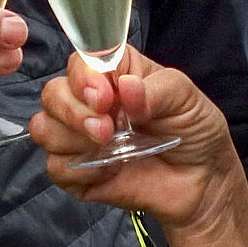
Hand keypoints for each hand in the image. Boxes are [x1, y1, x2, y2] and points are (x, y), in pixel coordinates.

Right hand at [31, 49, 243, 235]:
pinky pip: (55, 167)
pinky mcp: (78, 173)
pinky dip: (79, 171)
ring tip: (108, 148)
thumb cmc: (195, 130)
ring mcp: (80, 138)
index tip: (105, 97)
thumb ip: (156, 89)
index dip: (83, 78)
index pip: (78, 63)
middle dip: (73, 111)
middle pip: (52, 94)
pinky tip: (109, 171)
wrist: (204, 183)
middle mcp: (90, 103)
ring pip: (44, 128)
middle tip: (107, 129)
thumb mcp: (186, 98)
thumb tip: (126, 88)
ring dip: (72, 139)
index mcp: (113, 75)